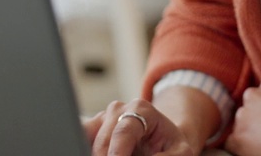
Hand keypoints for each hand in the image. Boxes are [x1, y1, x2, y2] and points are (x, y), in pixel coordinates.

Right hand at [82, 98, 198, 155]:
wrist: (163, 142)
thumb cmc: (172, 147)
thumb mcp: (180, 153)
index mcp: (141, 109)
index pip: (124, 131)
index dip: (117, 153)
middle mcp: (118, 109)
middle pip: (103, 141)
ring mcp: (102, 118)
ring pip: (87, 140)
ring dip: (92, 153)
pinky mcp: (92, 130)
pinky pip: (81, 139)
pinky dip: (85, 149)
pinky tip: (90, 153)